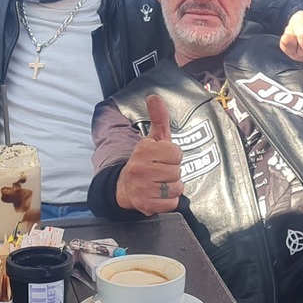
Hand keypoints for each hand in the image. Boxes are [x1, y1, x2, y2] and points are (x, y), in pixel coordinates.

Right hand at [116, 96, 184, 214]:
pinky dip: (169, 201)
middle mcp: (140, 169)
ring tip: (159, 183)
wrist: (125, 187)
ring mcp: (142, 188)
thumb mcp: (152, 139)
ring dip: (172, 187)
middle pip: (177, 171)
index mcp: (143, 150)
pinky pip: (172, 203)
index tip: (162, 158)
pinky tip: (158, 195)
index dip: (173, 156)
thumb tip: (154, 96)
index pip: (176, 153)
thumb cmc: (145, 161)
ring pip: (177, 187)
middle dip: (172, 172)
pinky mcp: (145, 205)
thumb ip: (158, 118)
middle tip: (160, 172)